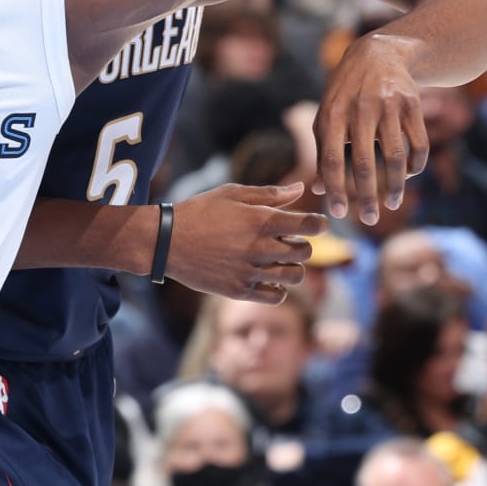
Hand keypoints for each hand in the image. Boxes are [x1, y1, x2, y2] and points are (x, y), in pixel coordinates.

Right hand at [166, 183, 328, 301]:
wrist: (165, 242)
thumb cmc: (199, 212)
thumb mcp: (232, 194)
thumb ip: (270, 194)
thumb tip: (301, 189)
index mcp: (261, 220)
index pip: (311, 225)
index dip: (320, 224)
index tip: (314, 224)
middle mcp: (259, 247)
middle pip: (306, 252)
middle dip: (302, 245)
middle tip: (288, 241)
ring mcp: (249, 271)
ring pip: (295, 277)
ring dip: (292, 268)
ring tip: (278, 262)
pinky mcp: (238, 290)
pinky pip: (275, 296)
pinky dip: (277, 289)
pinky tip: (267, 278)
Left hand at [310, 34, 429, 224]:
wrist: (379, 54)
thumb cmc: (346, 93)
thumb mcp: (327, 115)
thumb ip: (323, 151)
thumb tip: (320, 190)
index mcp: (333, 114)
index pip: (331, 159)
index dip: (335, 189)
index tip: (339, 214)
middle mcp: (360, 109)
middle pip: (364, 164)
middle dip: (366, 197)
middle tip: (370, 220)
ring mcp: (389, 106)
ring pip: (395, 157)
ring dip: (395, 186)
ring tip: (392, 203)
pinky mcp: (413, 104)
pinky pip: (419, 144)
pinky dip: (415, 166)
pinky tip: (408, 176)